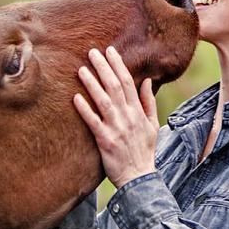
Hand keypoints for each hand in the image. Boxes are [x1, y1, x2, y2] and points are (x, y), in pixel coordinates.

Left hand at [73, 46, 159, 187]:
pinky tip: (75, 97)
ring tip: (81, 69)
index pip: (129, 82)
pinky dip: (85, 109)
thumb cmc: (144, 152)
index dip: (118, 65)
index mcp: (138, 112)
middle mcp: (128, 117)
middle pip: (115, 86)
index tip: (110, 51)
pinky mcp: (105, 141)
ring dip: (92, 83)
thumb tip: (146, 80)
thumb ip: (148, 102)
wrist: (139, 178)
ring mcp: (116, 128)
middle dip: (104, 67)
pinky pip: (93, 122)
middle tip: (92, 52)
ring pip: (104, 100)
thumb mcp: (152, 125)